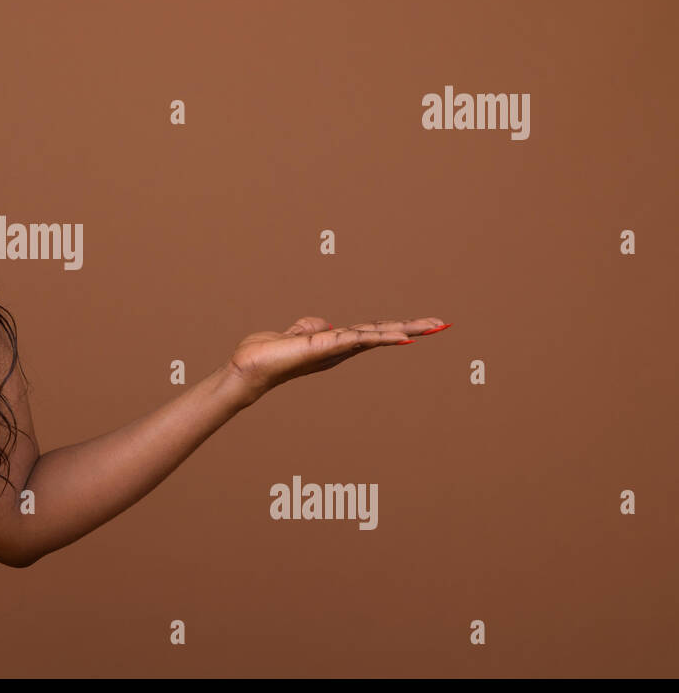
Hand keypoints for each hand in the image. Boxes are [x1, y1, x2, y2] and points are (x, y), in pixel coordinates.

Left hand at [223, 316, 449, 406]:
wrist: (249, 368)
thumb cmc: (268, 354)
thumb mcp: (295, 334)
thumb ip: (310, 328)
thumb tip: (323, 324)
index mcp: (337, 344)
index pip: (372, 332)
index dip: (397, 327)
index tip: (424, 325)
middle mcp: (341, 348)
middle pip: (382, 334)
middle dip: (413, 328)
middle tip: (443, 324)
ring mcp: (335, 349)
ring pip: (377, 335)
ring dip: (406, 329)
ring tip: (434, 327)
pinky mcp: (325, 347)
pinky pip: (359, 340)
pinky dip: (382, 337)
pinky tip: (402, 337)